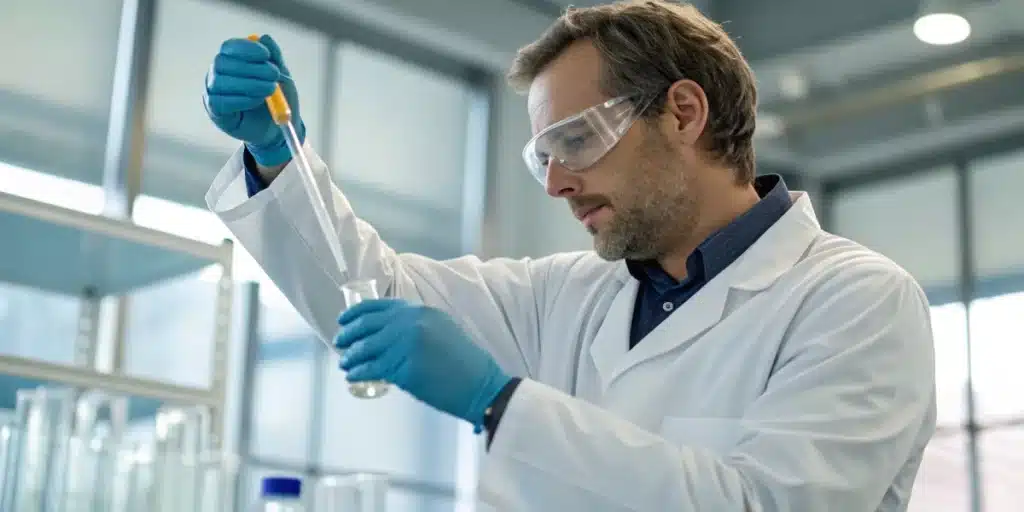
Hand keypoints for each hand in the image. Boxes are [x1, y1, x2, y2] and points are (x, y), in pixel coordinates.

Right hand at [202, 34, 304, 166]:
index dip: (246, 48)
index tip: (266, 55)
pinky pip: (220, 102)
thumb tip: (264, 38)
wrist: (276, 129)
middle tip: (274, 75)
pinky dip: (241, 99)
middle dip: (250, 67)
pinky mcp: (215, 112)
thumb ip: (275, 58)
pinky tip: (257, 100)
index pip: (229, 47)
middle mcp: (217, 73)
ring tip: (270, 90)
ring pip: (220, 82)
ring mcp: (213, 92)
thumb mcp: (281, 77)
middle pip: (222, 62)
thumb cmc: (276, 100)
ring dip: (248, 84)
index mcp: (231, 60)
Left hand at [335, 299, 510, 429]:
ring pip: (365, 348)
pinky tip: (354, 376)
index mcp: (420, 311)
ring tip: (345, 363)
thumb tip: (388, 331)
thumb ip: (417, 325)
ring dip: (350, 356)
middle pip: (367, 326)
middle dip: (348, 334)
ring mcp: (405, 345)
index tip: (343, 320)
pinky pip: (371, 368)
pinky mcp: (403, 369)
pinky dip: (358, 372)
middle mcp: (410, 323)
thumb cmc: (465, 362)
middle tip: (340, 343)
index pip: (379, 306)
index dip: (356, 313)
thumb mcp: (442, 329)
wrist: (481, 385)